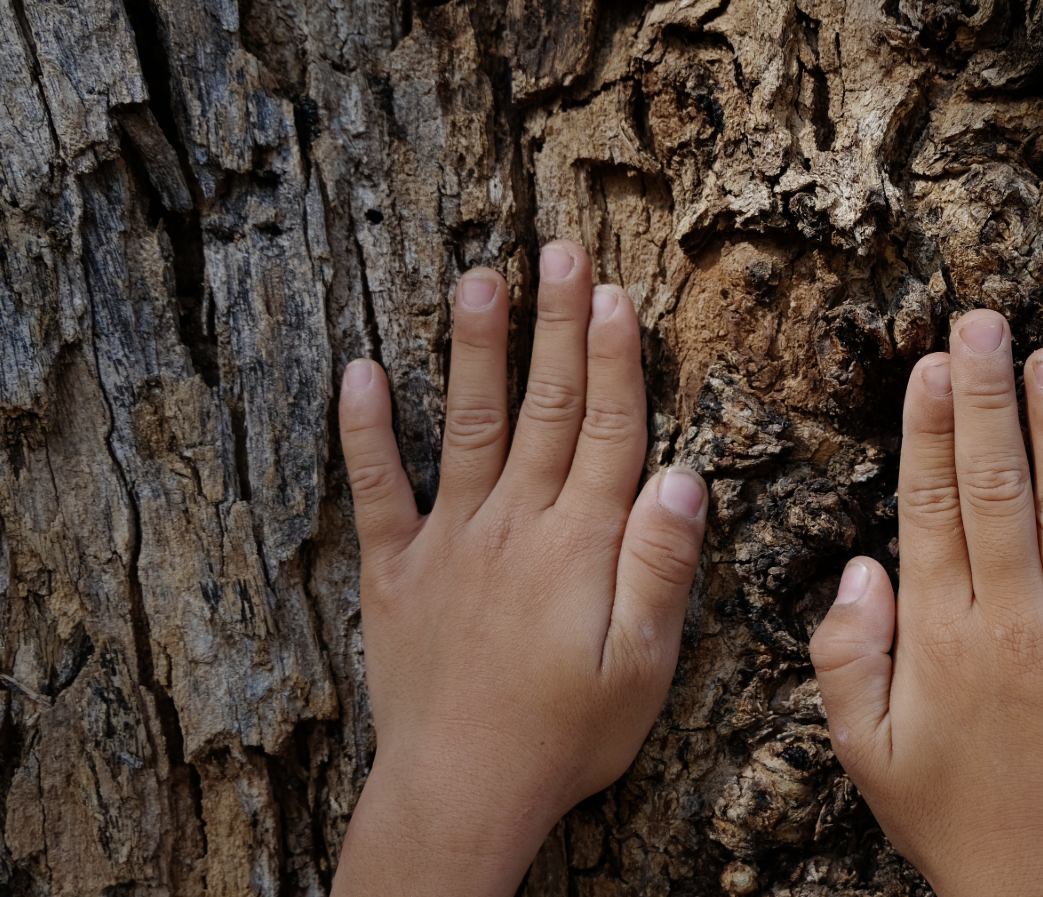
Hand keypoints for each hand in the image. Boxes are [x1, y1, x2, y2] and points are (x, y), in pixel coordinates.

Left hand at [330, 242, 707, 895]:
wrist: (463, 790)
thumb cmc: (566, 735)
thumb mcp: (645, 665)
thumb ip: (660, 565)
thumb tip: (682, 475)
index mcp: (580, 544)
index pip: (606, 429)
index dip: (614, 357)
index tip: (615, 292)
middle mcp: (514, 524)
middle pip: (545, 407)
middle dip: (557, 325)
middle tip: (560, 251)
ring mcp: (450, 542)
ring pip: (469, 426)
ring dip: (477, 350)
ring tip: (480, 278)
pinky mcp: (396, 572)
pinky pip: (377, 489)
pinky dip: (366, 431)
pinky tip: (360, 374)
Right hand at [809, 309, 1042, 896]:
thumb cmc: (951, 818)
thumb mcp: (865, 752)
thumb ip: (847, 655)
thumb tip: (863, 563)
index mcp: (941, 639)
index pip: (931, 507)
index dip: (929, 429)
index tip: (931, 365)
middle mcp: (1017, 624)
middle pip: (997, 487)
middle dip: (988, 396)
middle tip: (984, 322)